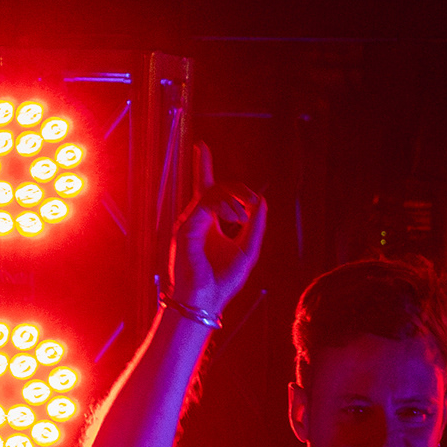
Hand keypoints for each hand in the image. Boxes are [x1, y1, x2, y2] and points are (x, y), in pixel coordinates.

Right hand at [169, 141, 266, 312]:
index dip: (202, 165)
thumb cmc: (223, 279)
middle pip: (215, 186)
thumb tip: (261, 200)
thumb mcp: (248, 249)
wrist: (205, 299)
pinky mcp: (185, 227)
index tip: (201, 146)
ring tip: (241, 218)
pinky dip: (224, 207)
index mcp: (210, 222)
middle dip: (238, 190)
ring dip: (234, 200)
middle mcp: (197, 218)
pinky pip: (206, 202)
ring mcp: (189, 221)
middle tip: (251, 205)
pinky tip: (234, 219)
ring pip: (213, 191)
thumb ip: (255, 225)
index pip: (206, 188)